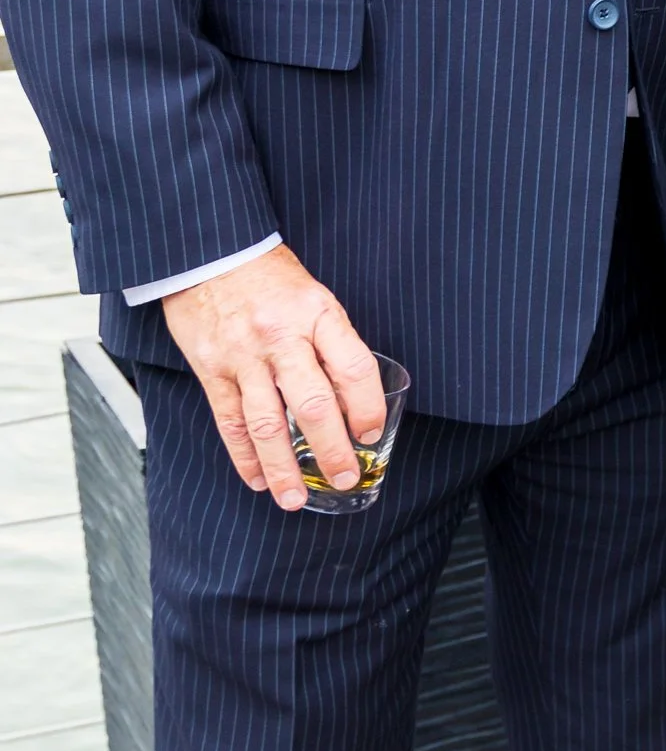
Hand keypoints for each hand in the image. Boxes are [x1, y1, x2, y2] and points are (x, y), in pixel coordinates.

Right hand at [161, 246, 386, 510]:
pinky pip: (230, 422)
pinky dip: (244, 457)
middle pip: (314, 405)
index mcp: (318, 314)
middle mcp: (282, 337)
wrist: (210, 251)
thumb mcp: (314, 296)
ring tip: (296, 499)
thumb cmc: (270, 277)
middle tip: (345, 478)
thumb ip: (333, 343)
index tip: (371, 434)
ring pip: (267, 425)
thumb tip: (355, 400)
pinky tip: (257, 479)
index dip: (367, 407)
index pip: (353, 367)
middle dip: (332, 450)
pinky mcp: (212, 370)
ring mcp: (244, 356)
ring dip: (283, 469)